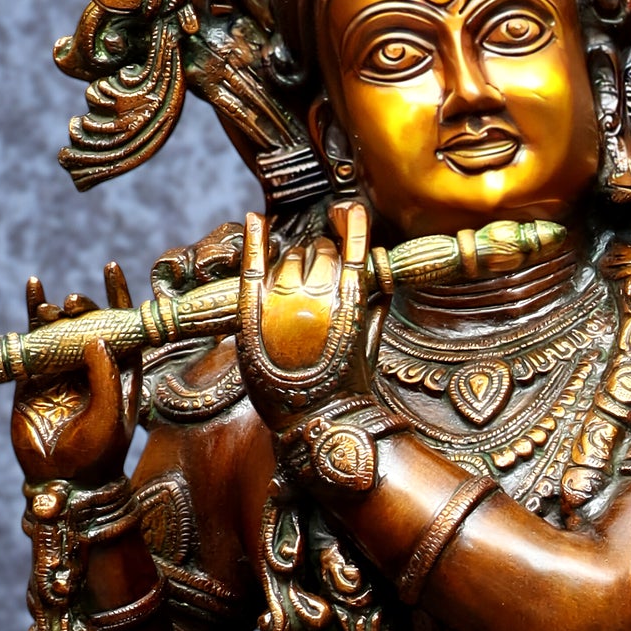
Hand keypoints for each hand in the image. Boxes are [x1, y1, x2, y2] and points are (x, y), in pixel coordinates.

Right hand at [11, 262, 138, 485]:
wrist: (63, 482)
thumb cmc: (97, 452)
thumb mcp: (109, 414)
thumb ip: (105, 375)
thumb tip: (98, 335)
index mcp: (119, 373)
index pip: (123, 328)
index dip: (119, 299)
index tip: (111, 270)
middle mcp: (91, 368)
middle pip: (89, 325)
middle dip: (84, 309)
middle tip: (75, 301)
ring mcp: (61, 371)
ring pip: (60, 330)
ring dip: (58, 313)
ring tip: (53, 305)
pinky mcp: (33, 378)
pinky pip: (33, 342)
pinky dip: (32, 316)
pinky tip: (33, 289)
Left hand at [235, 202, 371, 431]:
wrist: (318, 419)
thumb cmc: (348, 385)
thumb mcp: (371, 340)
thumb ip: (375, 303)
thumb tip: (377, 272)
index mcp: (352, 296)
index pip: (351, 242)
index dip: (350, 222)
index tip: (347, 211)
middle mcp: (318, 292)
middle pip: (317, 251)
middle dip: (320, 258)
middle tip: (319, 281)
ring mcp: (283, 300)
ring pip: (288, 258)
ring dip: (293, 262)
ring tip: (295, 287)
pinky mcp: (254, 313)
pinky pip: (252, 266)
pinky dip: (254, 240)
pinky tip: (253, 221)